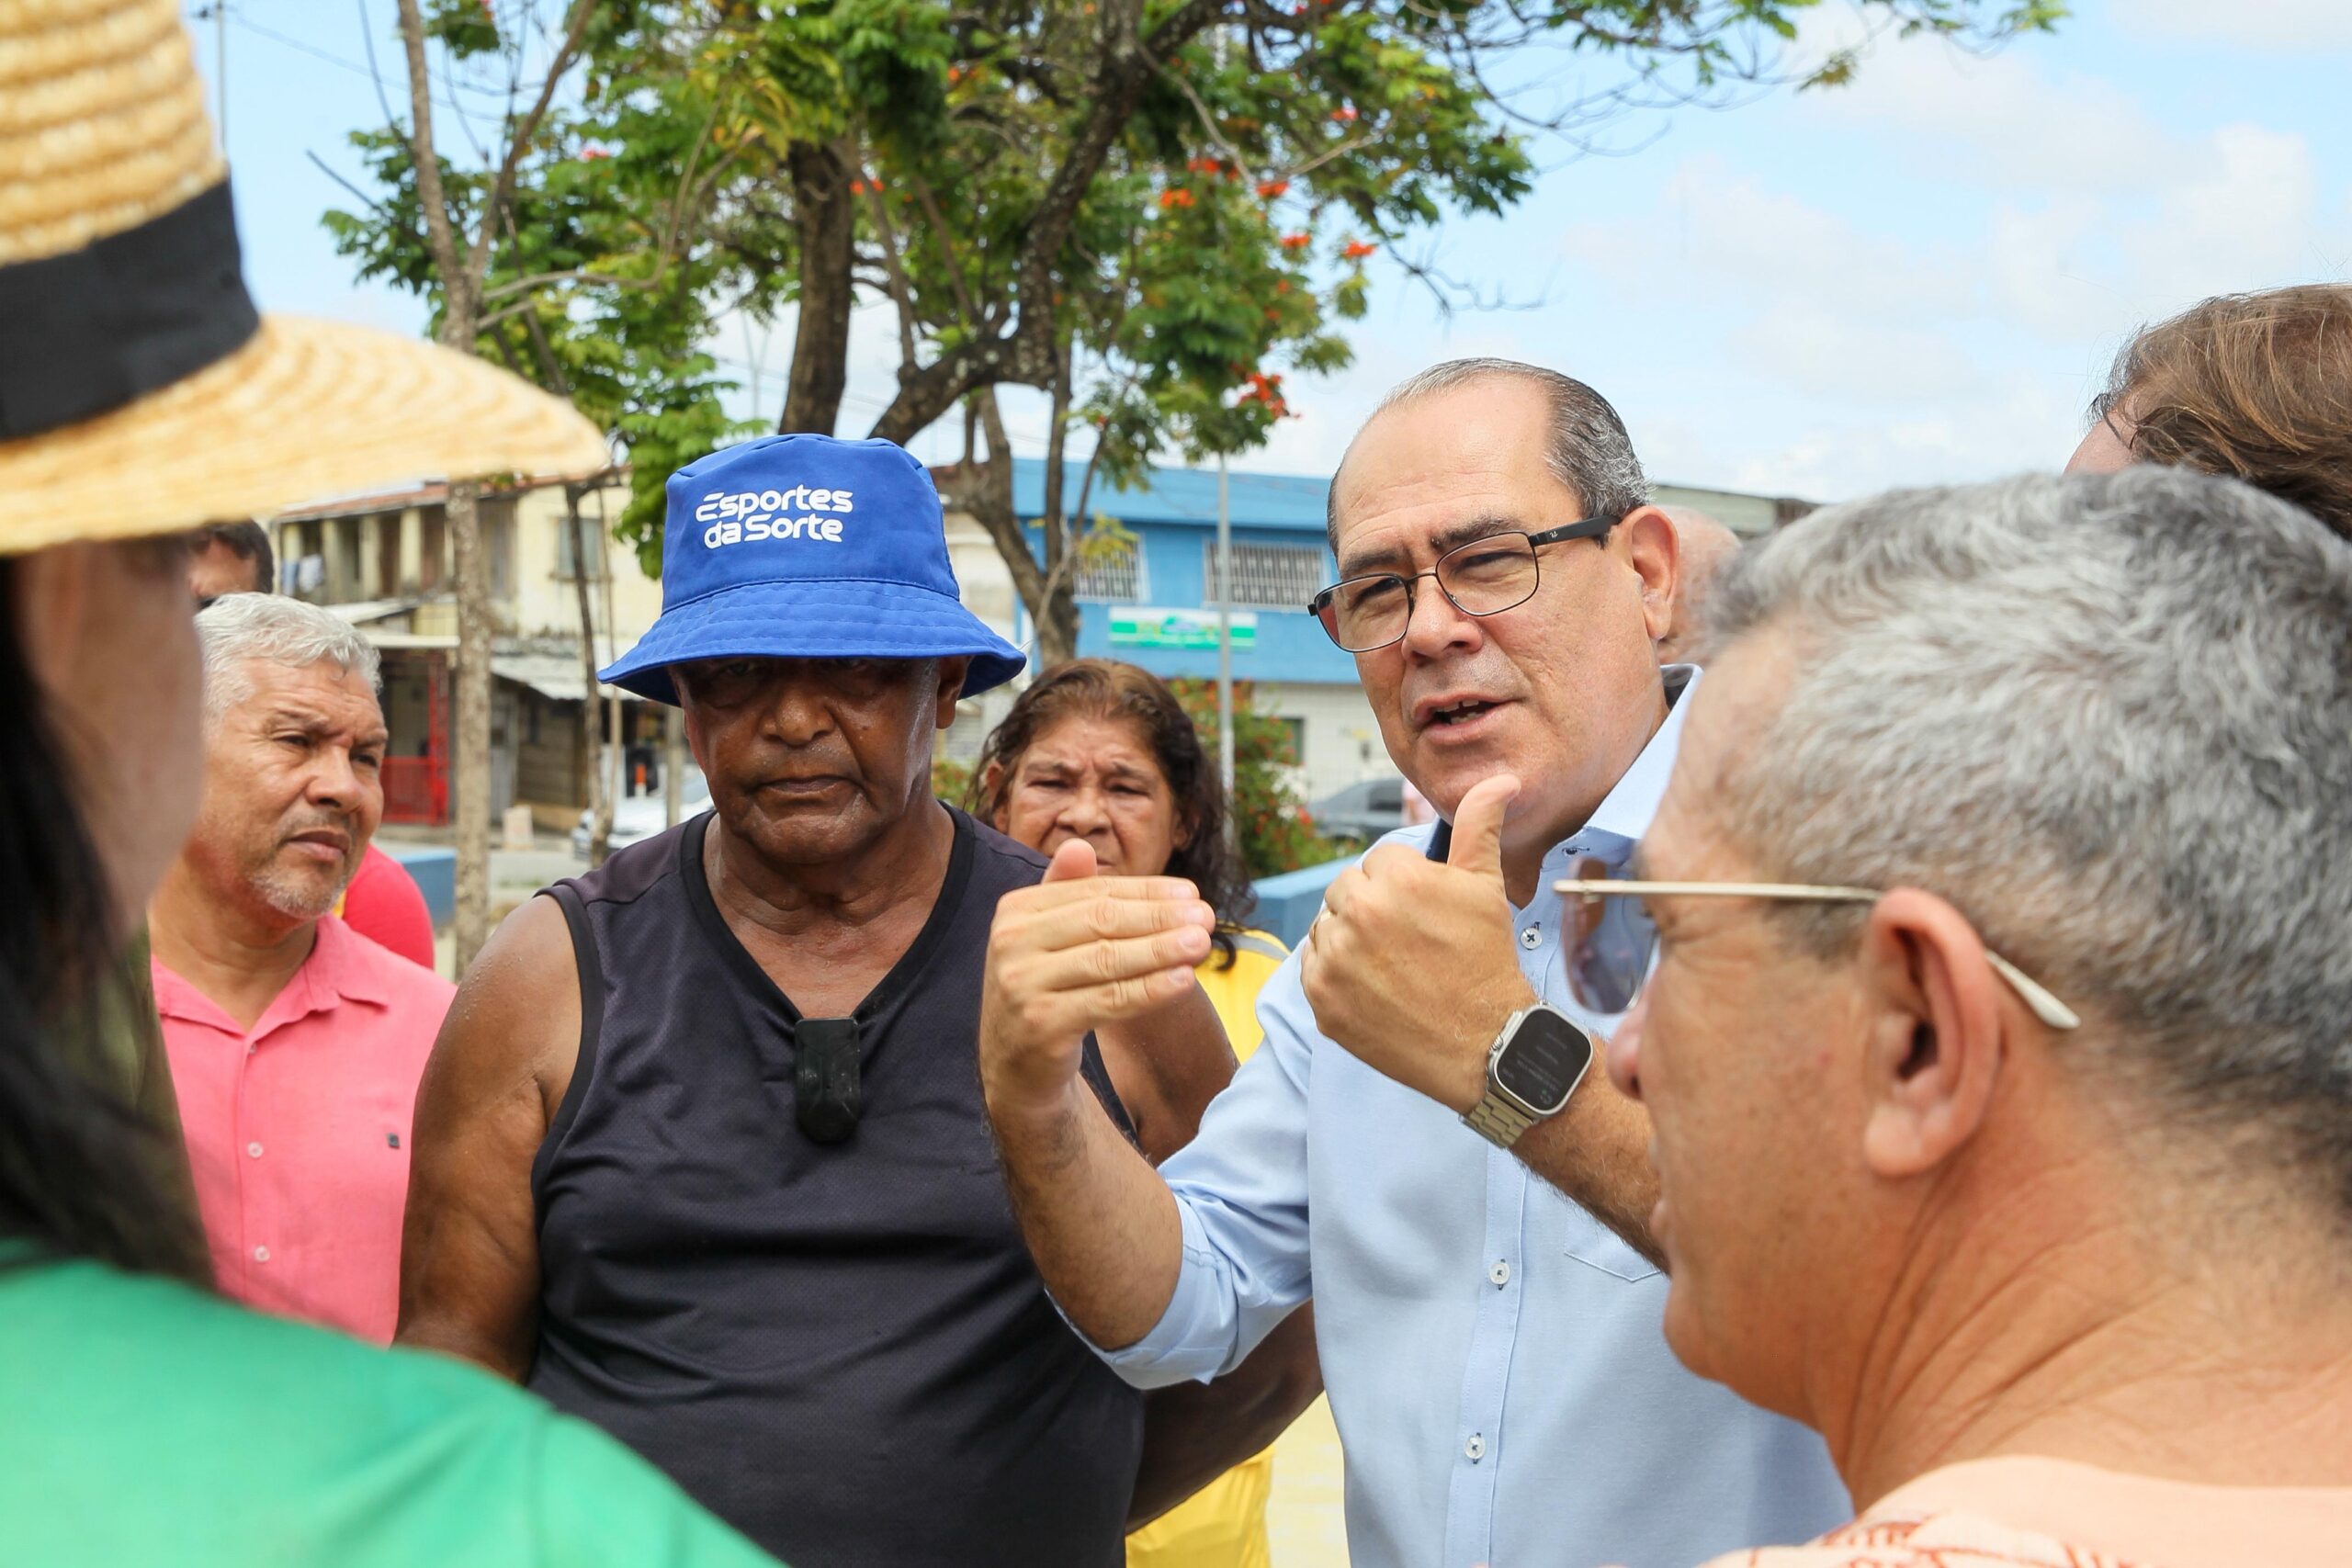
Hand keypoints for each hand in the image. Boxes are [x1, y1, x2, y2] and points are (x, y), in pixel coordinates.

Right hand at [980, 839, 1215, 1119]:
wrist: (1014, 1064)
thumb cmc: (1044, 990)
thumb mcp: (1048, 938)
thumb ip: (1068, 894)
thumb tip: (1081, 846)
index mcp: (1016, 910)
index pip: (1094, 892)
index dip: (1147, 892)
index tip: (1192, 894)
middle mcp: (1010, 942)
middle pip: (1101, 921)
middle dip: (1159, 918)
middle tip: (1207, 918)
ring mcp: (1022, 984)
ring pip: (1107, 960)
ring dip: (1161, 950)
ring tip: (1202, 944)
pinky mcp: (1040, 1025)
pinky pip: (1107, 1001)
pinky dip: (1149, 990)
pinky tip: (1182, 980)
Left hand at [1299, 775, 1536, 1113]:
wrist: (1484, 1043)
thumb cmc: (1486, 961)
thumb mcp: (1486, 886)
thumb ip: (1479, 825)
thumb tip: (1500, 778)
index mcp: (1396, 878)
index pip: (1381, 860)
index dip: (1407, 884)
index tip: (1426, 914)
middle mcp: (1359, 913)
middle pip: (1348, 888)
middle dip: (1373, 906)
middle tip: (1409, 940)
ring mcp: (1336, 958)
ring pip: (1327, 924)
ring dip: (1350, 936)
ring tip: (1392, 963)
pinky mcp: (1321, 998)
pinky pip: (1312, 964)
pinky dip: (1334, 971)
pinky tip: (1372, 984)